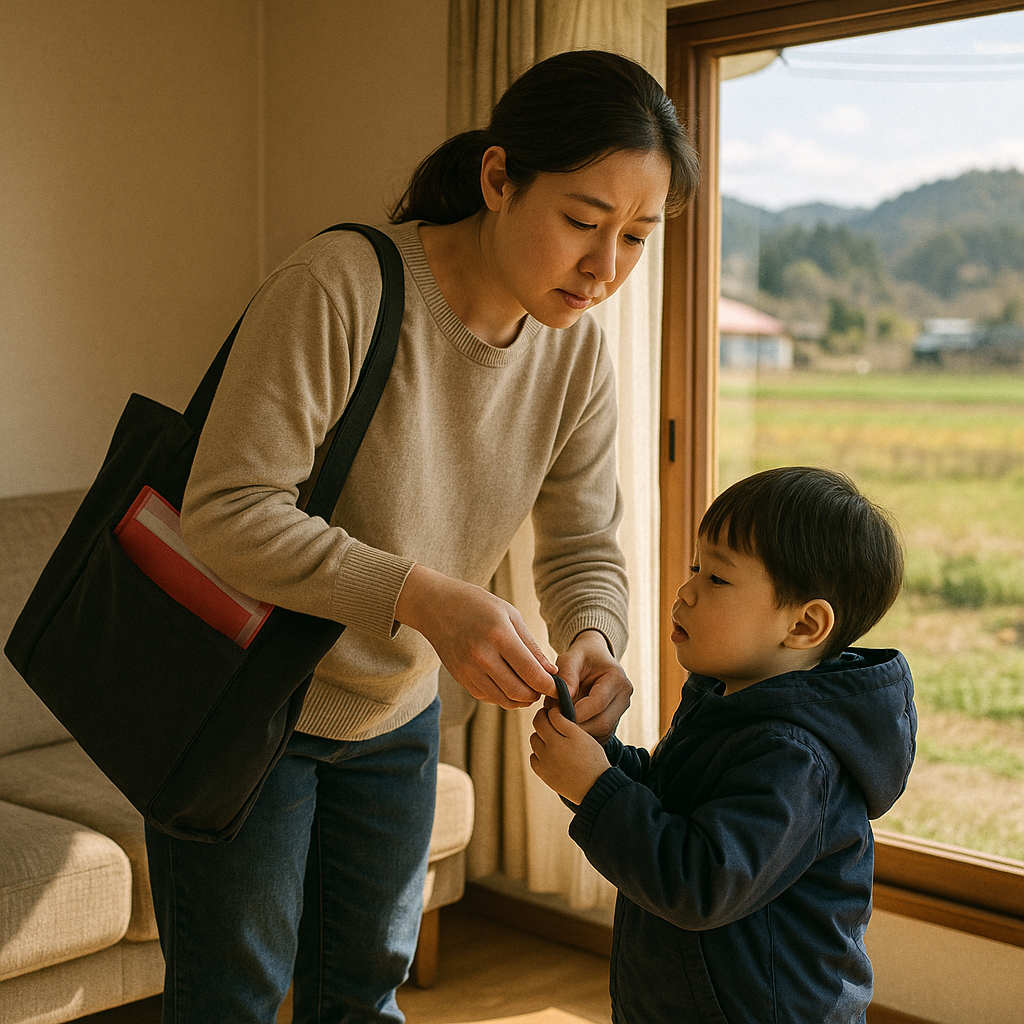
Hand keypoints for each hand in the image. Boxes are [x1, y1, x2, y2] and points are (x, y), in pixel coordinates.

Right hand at [396, 563, 558, 708]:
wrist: (435, 606)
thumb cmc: (477, 604)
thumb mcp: (509, 614)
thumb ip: (531, 645)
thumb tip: (551, 671)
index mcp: (499, 635)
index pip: (531, 672)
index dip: (549, 685)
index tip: (559, 687)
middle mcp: (482, 656)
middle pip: (518, 692)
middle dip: (537, 695)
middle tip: (544, 687)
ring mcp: (468, 670)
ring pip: (503, 700)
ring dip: (520, 700)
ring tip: (528, 688)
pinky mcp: (460, 678)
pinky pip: (487, 697)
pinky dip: (503, 696)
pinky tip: (508, 684)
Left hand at [530, 705, 610, 803]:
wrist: (596, 787)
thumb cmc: (592, 759)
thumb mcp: (580, 735)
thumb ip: (562, 720)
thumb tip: (550, 711)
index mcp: (554, 740)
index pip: (539, 719)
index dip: (545, 712)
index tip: (554, 712)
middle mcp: (545, 753)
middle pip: (536, 731)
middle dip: (543, 724)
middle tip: (556, 724)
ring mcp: (543, 765)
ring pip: (535, 744)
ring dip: (542, 739)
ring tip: (556, 739)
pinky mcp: (544, 776)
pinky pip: (534, 759)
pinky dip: (540, 754)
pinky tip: (552, 753)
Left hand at [555, 630, 632, 745]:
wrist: (594, 658)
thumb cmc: (581, 657)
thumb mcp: (570, 658)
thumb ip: (566, 675)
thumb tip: (562, 699)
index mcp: (617, 679)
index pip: (598, 703)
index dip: (576, 712)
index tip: (555, 714)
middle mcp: (624, 697)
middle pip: (602, 723)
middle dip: (576, 726)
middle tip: (554, 723)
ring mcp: (621, 711)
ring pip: (602, 733)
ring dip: (579, 732)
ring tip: (559, 724)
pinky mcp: (614, 721)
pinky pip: (599, 735)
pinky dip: (583, 735)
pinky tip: (568, 728)